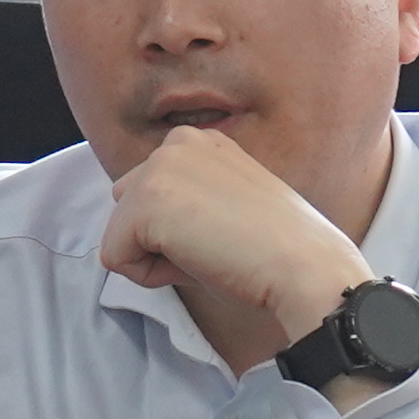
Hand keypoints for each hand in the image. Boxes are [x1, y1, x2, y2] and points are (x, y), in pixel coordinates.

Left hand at [100, 124, 378, 384]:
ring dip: (156, 259)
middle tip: (216, 247)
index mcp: (200, 141)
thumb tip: (151, 230)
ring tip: (208, 253)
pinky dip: (150, 276)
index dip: (181, 231)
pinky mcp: (145, 202)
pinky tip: (196, 263)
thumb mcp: (228, 205)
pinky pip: (114, 258)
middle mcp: (176, 143)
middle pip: (126, 210)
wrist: (304, 265)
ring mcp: (158, 168)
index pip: (151, 196)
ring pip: (119, 234)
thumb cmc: (277, 249)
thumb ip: (189, 201)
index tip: (227, 234)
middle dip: (159, 241)